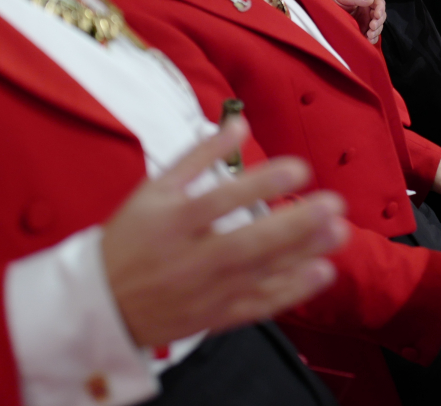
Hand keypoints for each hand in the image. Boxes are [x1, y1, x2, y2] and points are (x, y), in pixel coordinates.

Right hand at [102, 118, 349, 348]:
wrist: (101, 303)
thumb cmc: (130, 238)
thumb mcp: (154, 189)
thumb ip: (199, 155)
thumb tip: (240, 123)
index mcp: (172, 221)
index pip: (221, 200)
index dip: (261, 184)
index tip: (300, 168)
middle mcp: (191, 258)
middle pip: (248, 243)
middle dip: (295, 225)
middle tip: (334, 204)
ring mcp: (206, 292)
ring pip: (260, 275)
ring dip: (302, 254)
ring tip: (339, 233)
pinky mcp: (217, 316)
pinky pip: (258, 305)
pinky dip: (291, 292)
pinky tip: (322, 272)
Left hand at [332, 0, 385, 44]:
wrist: (325, 14)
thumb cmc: (335, 2)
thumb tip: (370, 0)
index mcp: (366, 0)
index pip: (379, 2)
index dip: (381, 8)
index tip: (377, 15)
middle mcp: (369, 11)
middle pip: (381, 16)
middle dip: (378, 22)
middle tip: (371, 26)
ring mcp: (367, 22)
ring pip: (378, 27)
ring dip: (376, 31)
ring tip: (369, 35)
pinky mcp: (364, 32)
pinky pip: (373, 36)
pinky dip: (373, 39)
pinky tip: (368, 40)